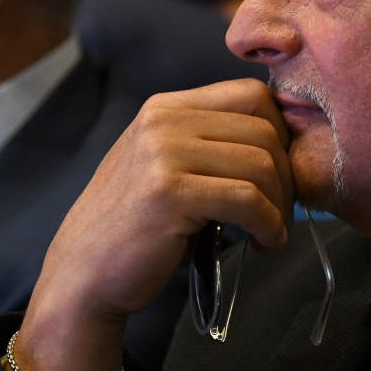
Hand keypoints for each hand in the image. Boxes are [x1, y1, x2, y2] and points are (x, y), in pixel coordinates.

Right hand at [14, 79, 292, 370]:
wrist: (83, 276)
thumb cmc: (137, 227)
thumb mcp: (168, 165)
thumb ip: (210, 143)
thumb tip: (282, 141)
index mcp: (166, 107)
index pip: (251, 94)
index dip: (281, 133)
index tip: (281, 172)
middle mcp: (163, 120)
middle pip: (263, 131)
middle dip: (287, 176)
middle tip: (282, 211)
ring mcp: (162, 153)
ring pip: (260, 165)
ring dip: (279, 206)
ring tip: (271, 232)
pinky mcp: (168, 192)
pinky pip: (246, 199)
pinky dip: (268, 225)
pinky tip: (263, 243)